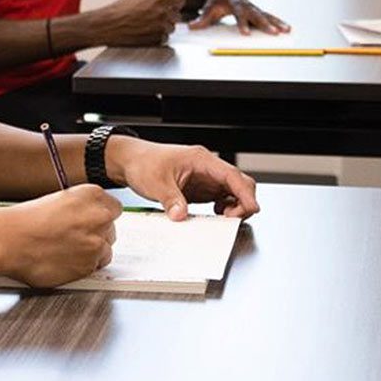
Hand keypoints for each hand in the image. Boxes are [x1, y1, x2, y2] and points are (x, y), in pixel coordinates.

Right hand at [0, 185, 120, 287]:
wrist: (9, 240)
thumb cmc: (25, 220)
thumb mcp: (58, 200)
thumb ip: (82, 208)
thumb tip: (90, 216)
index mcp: (91, 195)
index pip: (114, 207)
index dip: (99, 217)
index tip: (90, 221)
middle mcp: (99, 217)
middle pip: (111, 229)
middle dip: (96, 234)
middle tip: (74, 237)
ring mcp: (96, 242)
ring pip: (105, 249)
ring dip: (91, 251)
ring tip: (67, 250)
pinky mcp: (89, 265)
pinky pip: (94, 267)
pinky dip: (82, 265)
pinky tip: (64, 259)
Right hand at [98, 0, 183, 45]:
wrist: (108, 25)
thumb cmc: (119, 9)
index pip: (180, 0)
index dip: (175, 3)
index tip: (172, 6)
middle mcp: (162, 13)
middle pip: (178, 16)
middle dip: (170, 16)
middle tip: (158, 18)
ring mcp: (160, 27)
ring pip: (171, 28)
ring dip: (164, 28)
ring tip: (150, 26)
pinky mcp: (156, 40)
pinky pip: (164, 38)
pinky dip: (158, 37)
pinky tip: (147, 33)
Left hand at [108, 138, 259, 220]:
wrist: (130, 161)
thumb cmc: (143, 162)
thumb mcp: (155, 182)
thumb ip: (170, 199)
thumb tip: (181, 216)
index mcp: (201, 160)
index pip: (232, 175)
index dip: (245, 193)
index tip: (251, 208)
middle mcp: (207, 168)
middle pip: (239, 183)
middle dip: (243, 202)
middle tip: (231, 219)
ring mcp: (206, 179)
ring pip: (233, 193)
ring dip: (234, 207)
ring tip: (222, 219)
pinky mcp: (200, 189)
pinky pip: (221, 199)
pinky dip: (224, 210)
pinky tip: (214, 217)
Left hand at [188, 0, 290, 34]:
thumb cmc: (215, 0)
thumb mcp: (207, 8)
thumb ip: (201, 19)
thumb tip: (191, 27)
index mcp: (234, 3)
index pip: (239, 15)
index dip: (242, 24)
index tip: (245, 34)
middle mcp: (246, 5)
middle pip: (257, 15)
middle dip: (265, 25)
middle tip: (274, 33)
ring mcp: (253, 7)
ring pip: (266, 15)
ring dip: (277, 23)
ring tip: (287, 31)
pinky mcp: (257, 11)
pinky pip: (269, 17)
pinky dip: (278, 22)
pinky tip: (288, 29)